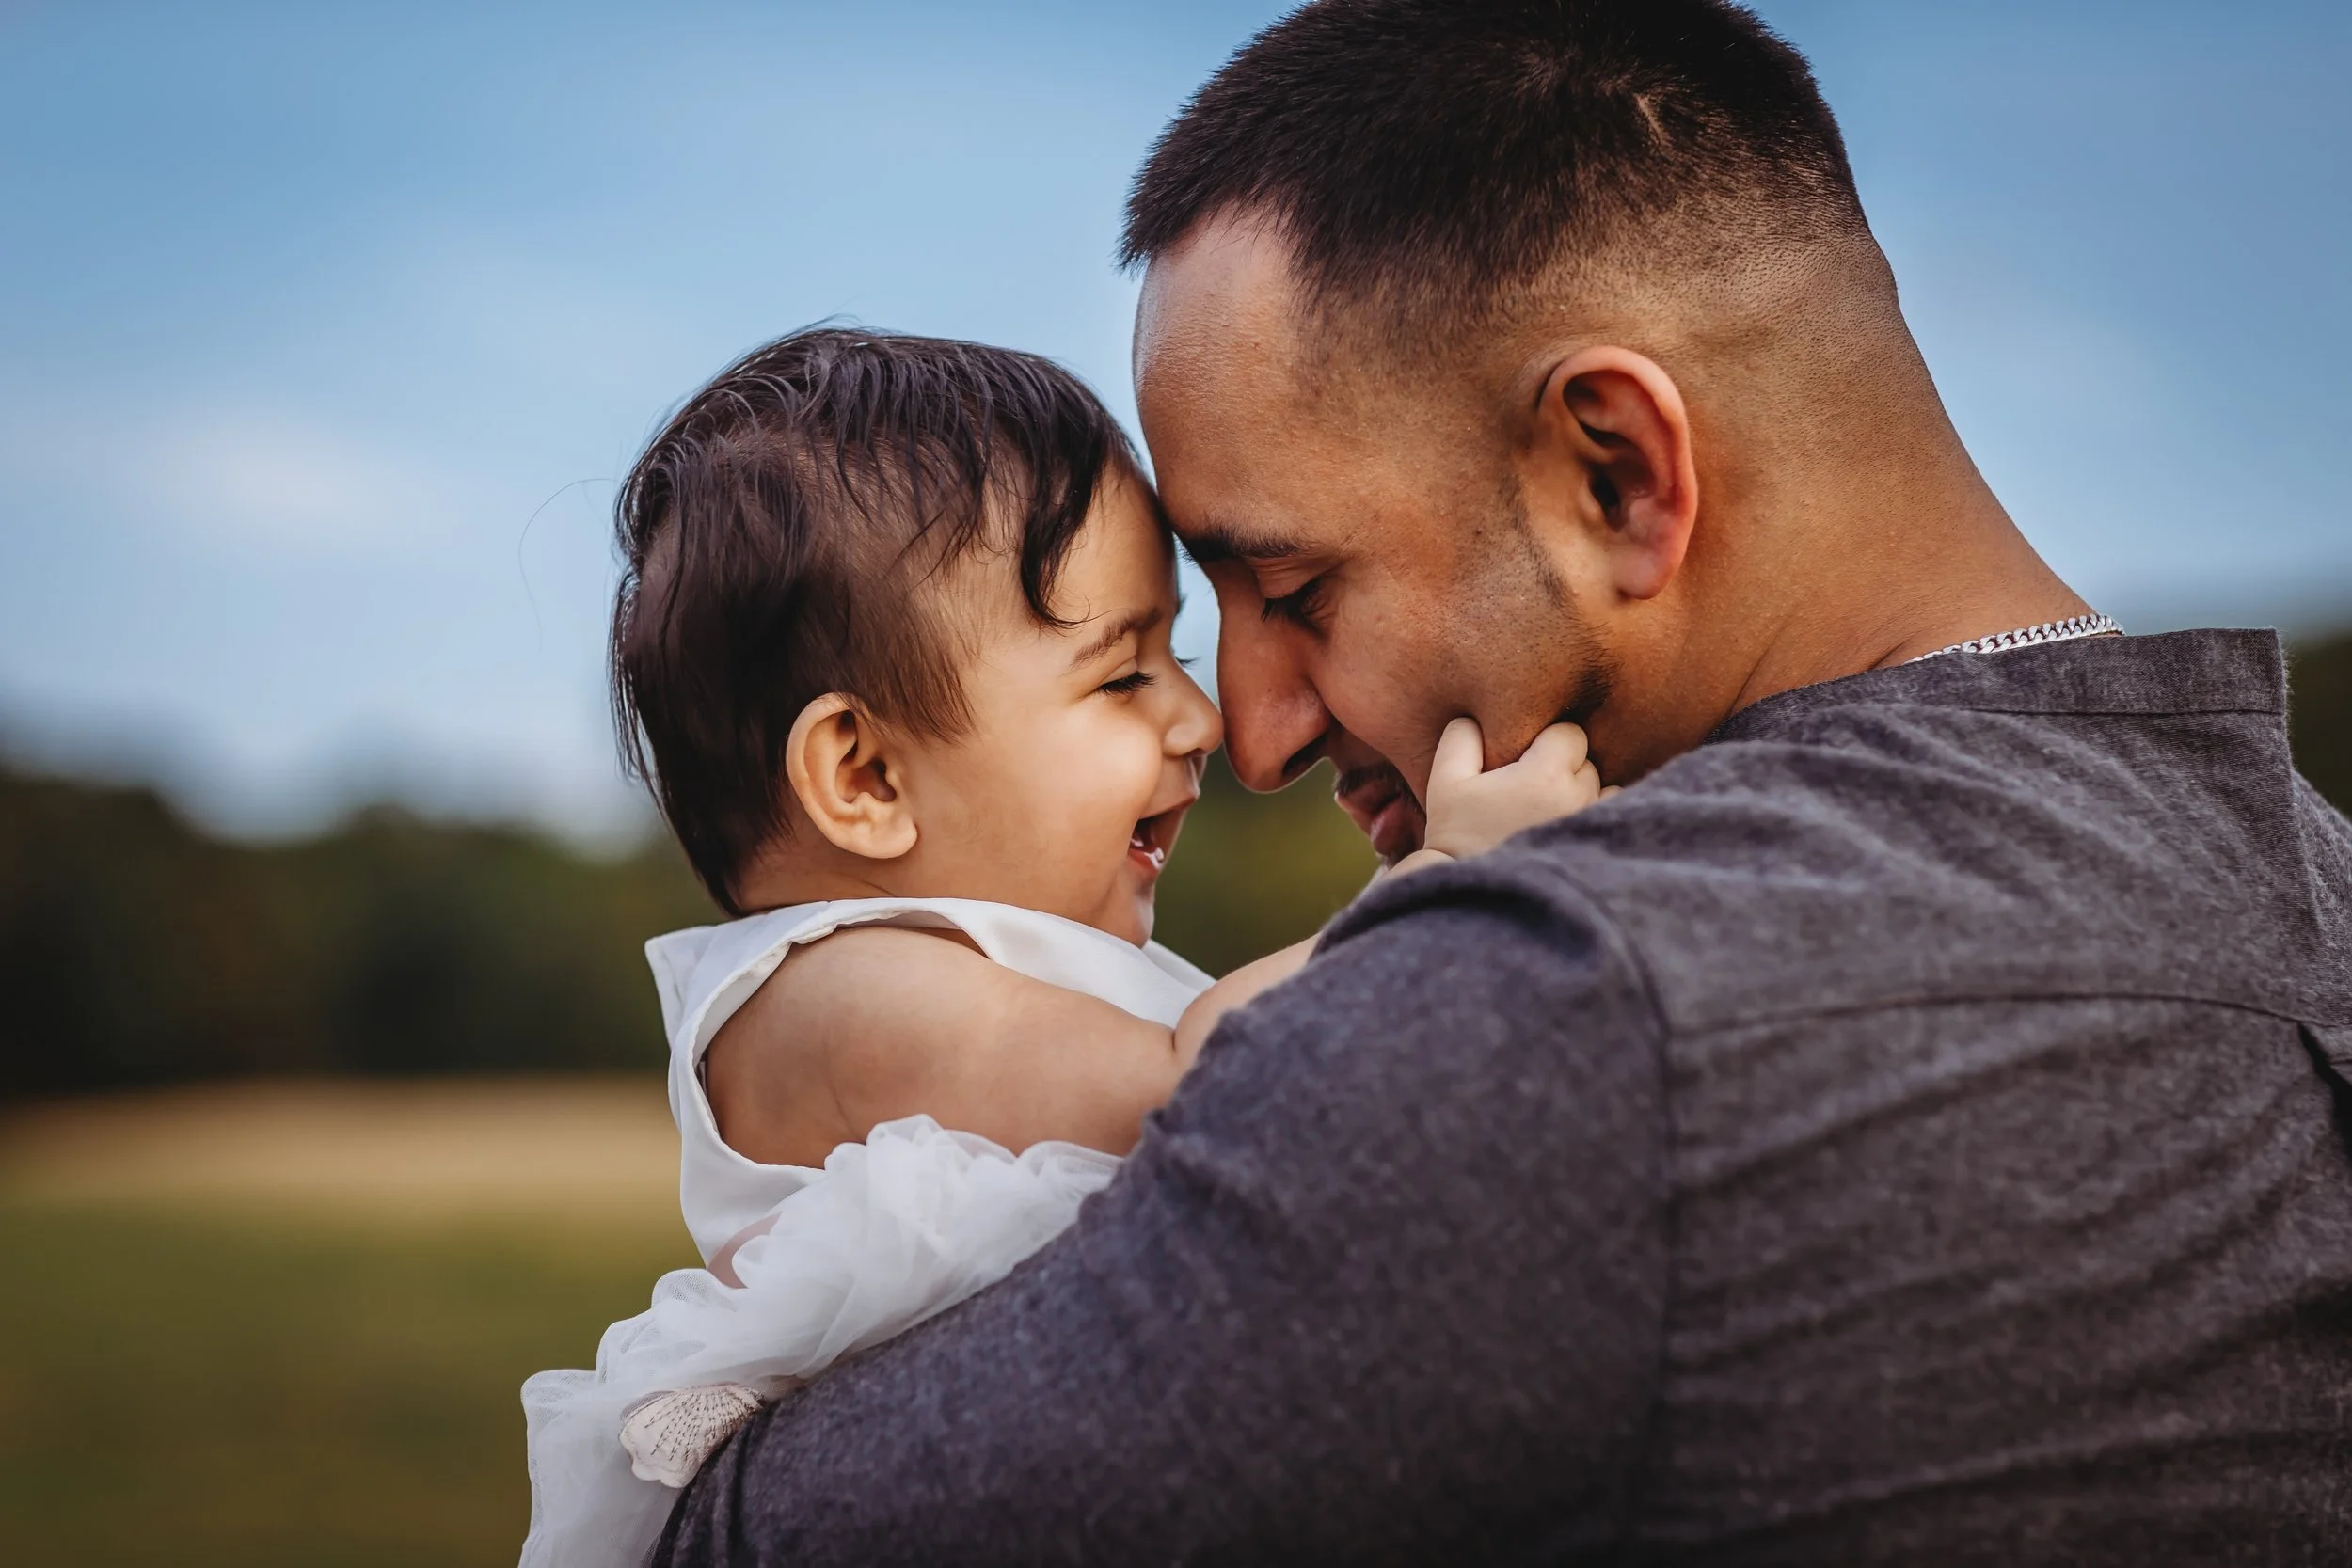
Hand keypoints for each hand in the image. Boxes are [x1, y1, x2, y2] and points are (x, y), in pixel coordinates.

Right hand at [1419, 716, 1607, 859]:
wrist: (1474, 894)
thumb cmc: (1457, 835)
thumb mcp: (1446, 781)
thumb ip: (1461, 737)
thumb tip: (1477, 716)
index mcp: (1546, 774)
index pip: (1570, 733)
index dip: (1547, 741)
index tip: (1525, 761)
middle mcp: (1579, 798)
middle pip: (1588, 761)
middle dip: (1565, 768)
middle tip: (1532, 790)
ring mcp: (1593, 825)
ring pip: (1606, 789)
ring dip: (1585, 793)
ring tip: (1552, 810)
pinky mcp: (1600, 848)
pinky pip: (1615, 818)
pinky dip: (1598, 817)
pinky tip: (1569, 828)